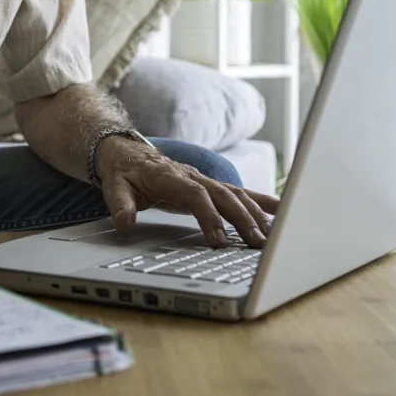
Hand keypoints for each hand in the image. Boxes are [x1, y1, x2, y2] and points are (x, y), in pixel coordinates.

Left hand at [96, 137, 278, 247]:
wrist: (127, 152)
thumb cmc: (124, 172)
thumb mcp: (114, 188)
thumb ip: (120, 205)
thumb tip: (124, 222)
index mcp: (170, 177)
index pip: (195, 195)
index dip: (208, 216)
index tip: (217, 240)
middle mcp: (192, 176)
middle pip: (223, 195)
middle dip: (242, 219)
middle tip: (255, 243)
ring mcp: (204, 179)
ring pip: (236, 194)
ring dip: (255, 214)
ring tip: (270, 236)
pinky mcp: (211, 185)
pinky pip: (240, 192)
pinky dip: (261, 200)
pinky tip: (281, 210)